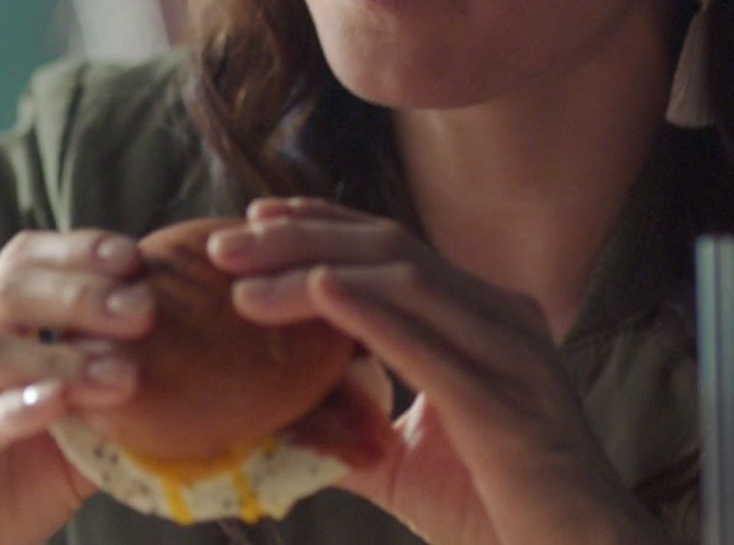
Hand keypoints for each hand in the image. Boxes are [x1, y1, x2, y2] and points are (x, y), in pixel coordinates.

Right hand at [0, 230, 155, 544]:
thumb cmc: (7, 471)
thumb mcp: (69, 420)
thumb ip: (107, 380)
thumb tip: (191, 346)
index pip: (21, 260)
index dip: (77, 252)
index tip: (136, 258)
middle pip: (3, 293)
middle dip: (80, 295)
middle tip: (143, 311)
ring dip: (60, 357)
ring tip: (121, 374)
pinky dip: (17, 408)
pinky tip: (59, 402)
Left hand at [207, 198, 670, 544]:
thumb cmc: (501, 514)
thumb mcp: (408, 464)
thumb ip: (350, 432)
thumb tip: (276, 424)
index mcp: (485, 319)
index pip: (393, 249)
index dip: (323, 224)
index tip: (255, 219)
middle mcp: (501, 318)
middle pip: (390, 249)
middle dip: (301, 237)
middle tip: (225, 244)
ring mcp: (508, 351)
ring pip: (402, 280)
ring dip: (313, 269)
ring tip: (243, 279)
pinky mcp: (502, 400)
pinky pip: (428, 343)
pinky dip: (369, 311)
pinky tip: (318, 291)